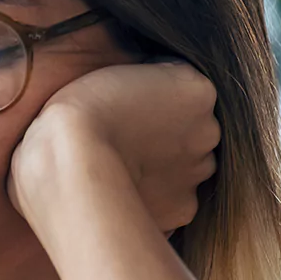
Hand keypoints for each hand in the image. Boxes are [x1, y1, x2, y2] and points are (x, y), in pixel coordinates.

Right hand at [10, 60, 220, 232]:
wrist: (71, 166)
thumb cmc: (82, 114)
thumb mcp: (120, 69)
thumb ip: (151, 81)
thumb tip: (151, 95)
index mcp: (197, 90)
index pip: (184, 91)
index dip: (153, 100)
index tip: (126, 108)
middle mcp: (209, 132)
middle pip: (192, 132)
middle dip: (166, 137)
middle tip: (125, 140)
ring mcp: (198, 174)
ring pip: (185, 169)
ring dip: (164, 169)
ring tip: (123, 169)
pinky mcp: (183, 209)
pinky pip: (173, 202)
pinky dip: (156, 200)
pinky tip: (126, 191)